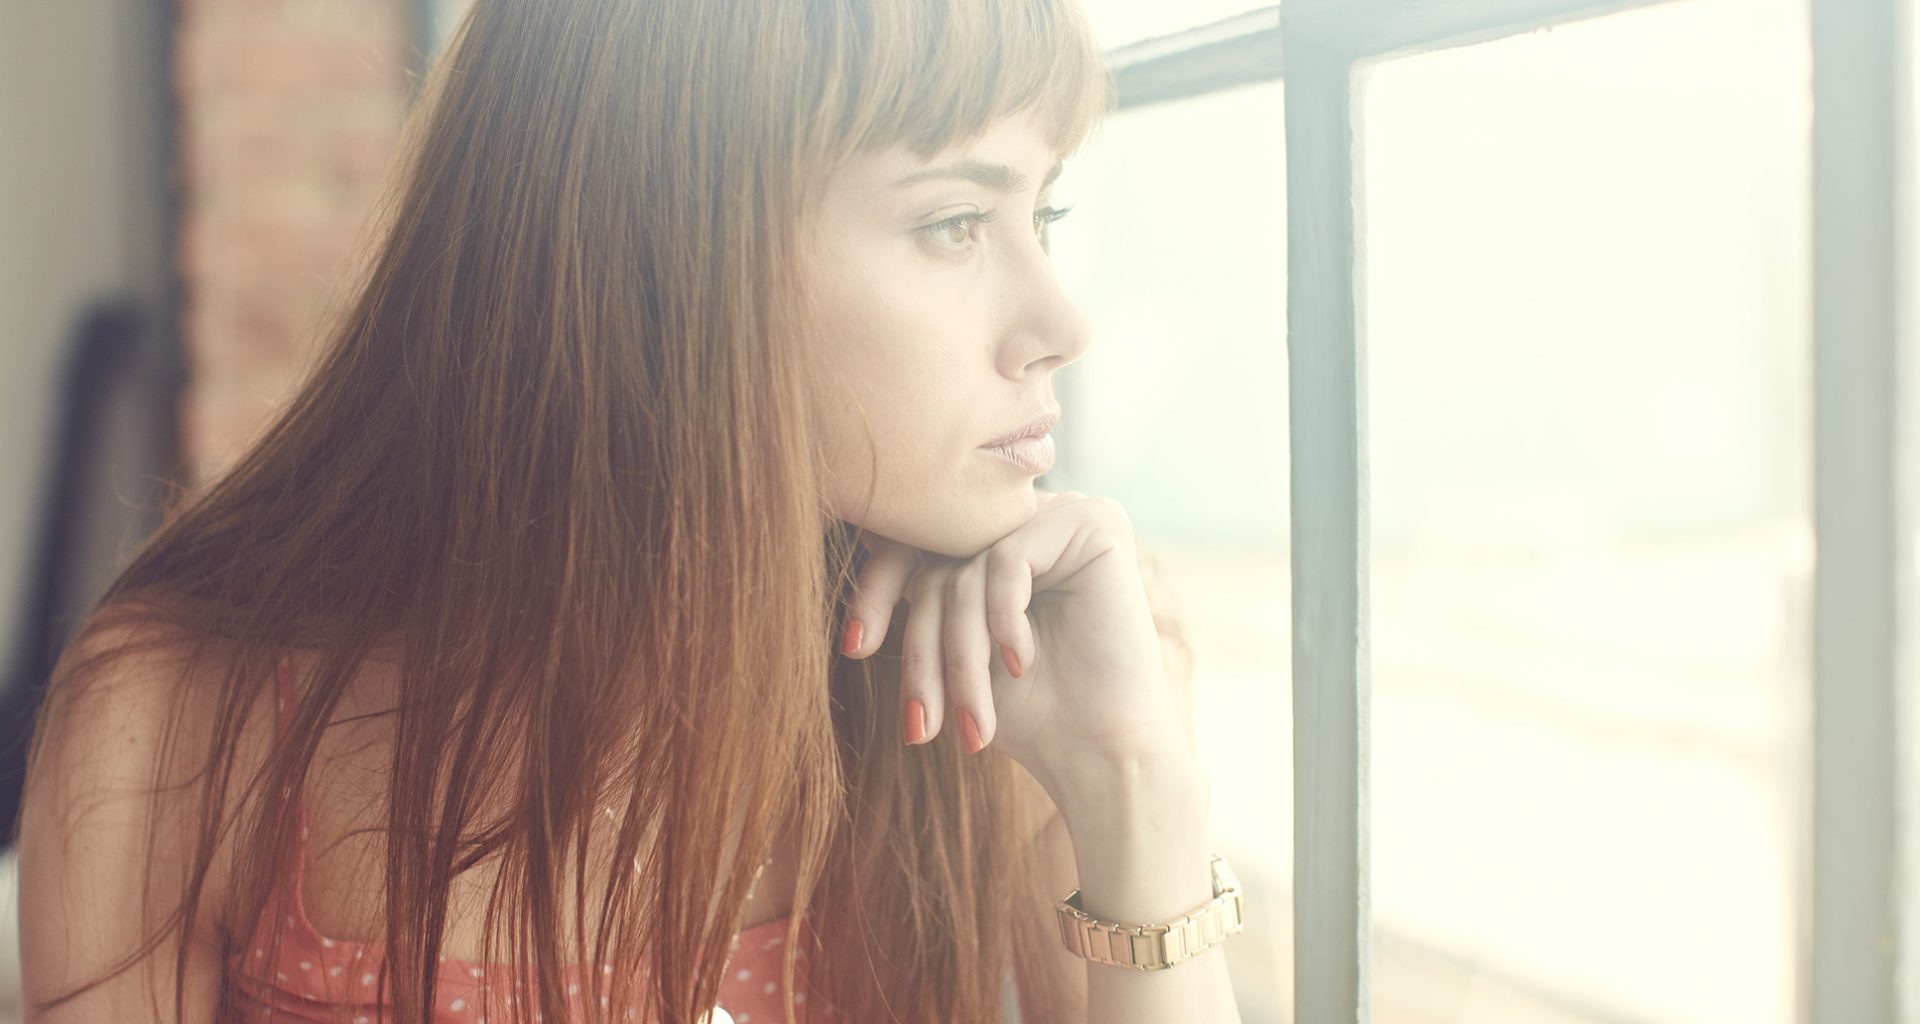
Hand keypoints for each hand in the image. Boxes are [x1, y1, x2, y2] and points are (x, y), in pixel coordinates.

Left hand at [837, 489, 1188, 786]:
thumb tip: (863, 534)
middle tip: (921, 721)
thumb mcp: (953, 645)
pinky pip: (1008, 560)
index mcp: (999, 538)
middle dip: (922, 646)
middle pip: (937, 559)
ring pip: (967, 570)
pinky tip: (1021, 663)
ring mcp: (1065, 513)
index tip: (854, 648)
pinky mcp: (1095, 523)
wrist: (1099, 754)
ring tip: (973, 719)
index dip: (875, 591)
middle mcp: (1032, 517)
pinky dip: (1003, 621)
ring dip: (960, 655)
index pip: (916, 542)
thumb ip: (924, 592)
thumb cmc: (1028, 711)